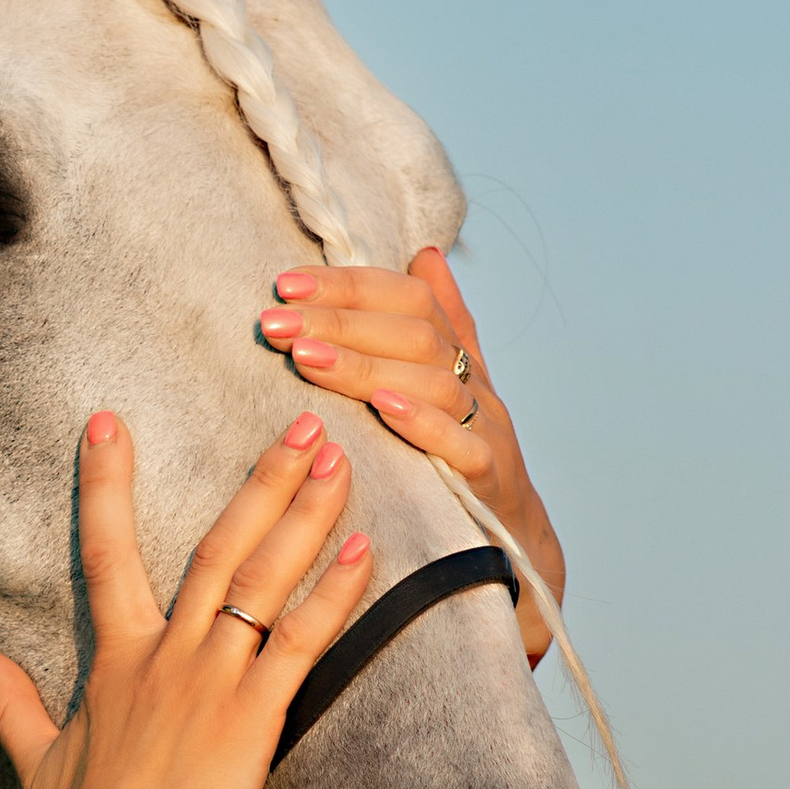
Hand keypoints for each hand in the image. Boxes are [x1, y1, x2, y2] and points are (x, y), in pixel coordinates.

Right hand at [0, 412, 372, 788]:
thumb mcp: (33, 754)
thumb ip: (6, 698)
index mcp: (117, 656)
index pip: (108, 550)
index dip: (107, 483)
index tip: (110, 422)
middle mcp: (168, 651)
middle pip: (219, 545)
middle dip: (264, 479)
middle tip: (303, 424)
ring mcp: (212, 677)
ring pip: (265, 576)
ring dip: (305, 512)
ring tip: (339, 458)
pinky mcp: (253, 713)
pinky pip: (300, 638)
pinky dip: (334, 592)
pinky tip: (363, 545)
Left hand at [253, 247, 565, 656]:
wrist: (514, 536)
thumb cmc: (463, 452)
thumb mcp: (450, 381)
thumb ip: (439, 318)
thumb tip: (425, 252)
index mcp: (456, 354)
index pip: (406, 297)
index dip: (348, 285)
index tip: (284, 284)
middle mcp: (473, 382)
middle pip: (412, 332)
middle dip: (338, 321)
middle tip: (274, 322)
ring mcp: (485, 427)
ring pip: (431, 381)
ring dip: (364, 365)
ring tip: (305, 358)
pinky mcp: (489, 476)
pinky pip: (461, 444)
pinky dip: (423, 423)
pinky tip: (382, 409)